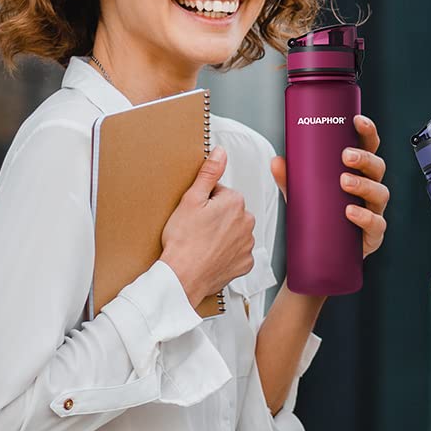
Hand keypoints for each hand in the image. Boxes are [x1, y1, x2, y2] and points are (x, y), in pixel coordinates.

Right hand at [160, 147, 255, 306]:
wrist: (182, 276)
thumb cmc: (183, 241)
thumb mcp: (191, 199)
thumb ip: (209, 173)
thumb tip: (220, 153)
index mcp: (235, 202)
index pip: (220, 193)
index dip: (204, 202)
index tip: (194, 213)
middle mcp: (247, 222)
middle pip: (230, 212)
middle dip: (215, 217)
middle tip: (196, 228)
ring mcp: (247, 244)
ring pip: (235, 232)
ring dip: (222, 235)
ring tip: (202, 243)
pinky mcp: (245, 263)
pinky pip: (238, 253)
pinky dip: (226, 253)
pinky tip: (211, 255)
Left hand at [270, 114, 388, 259]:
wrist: (323, 256)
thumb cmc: (321, 218)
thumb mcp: (302, 195)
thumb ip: (290, 179)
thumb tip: (277, 161)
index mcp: (359, 173)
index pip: (369, 148)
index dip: (368, 133)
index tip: (358, 121)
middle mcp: (370, 190)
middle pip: (378, 167)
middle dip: (365, 158)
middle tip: (346, 156)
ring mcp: (374, 212)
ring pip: (380, 193)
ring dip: (364, 184)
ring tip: (345, 182)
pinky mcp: (373, 235)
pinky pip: (377, 224)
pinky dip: (365, 217)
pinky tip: (350, 212)